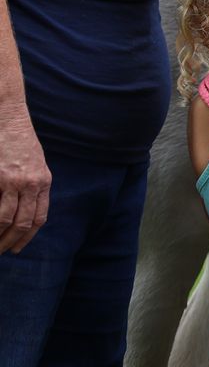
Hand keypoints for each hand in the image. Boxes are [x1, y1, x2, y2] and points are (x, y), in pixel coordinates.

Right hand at [0, 118, 50, 253]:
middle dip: (9, 241)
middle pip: (23, 223)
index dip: (27, 237)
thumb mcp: (35, 163)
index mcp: (44, 182)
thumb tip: (26, 206)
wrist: (8, 118)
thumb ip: (34, 184)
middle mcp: (32, 184)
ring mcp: (13, 181)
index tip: (17, 248)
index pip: (39, 218)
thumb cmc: (19, 141)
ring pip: (5, 218)